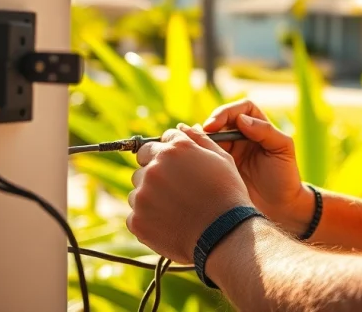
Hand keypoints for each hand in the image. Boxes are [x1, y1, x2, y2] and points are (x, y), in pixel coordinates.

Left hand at [127, 124, 252, 263]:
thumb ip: (199, 139)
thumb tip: (181, 127)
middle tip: (176, 189)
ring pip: (138, 190)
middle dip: (156, 173)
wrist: (225, 234)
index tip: (176, 167)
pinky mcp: (136, 220)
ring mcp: (142, 194)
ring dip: (150, 196)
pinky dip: (148, 218)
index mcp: (174, 149)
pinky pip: (135, 215)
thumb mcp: (222, 159)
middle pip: (143, 164)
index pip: (158, 142)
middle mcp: (154, 168)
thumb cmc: (227, 194)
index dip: (167, 154)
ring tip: (175, 209)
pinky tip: (169, 223)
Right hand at [202, 99, 313, 234]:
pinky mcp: (219, 167)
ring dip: (201, 138)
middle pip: (221, 120)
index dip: (227, 112)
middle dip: (211, 124)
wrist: (280, 206)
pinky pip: (205, 155)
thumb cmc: (285, 176)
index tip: (218, 124)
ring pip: (210, 136)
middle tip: (203, 134)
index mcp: (258, 127)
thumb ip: (266, 131)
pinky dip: (198, 152)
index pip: (241, 109)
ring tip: (195, 145)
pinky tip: (193, 157)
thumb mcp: (282, 150)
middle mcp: (241, 136)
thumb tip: (241, 120)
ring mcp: (229, 151)